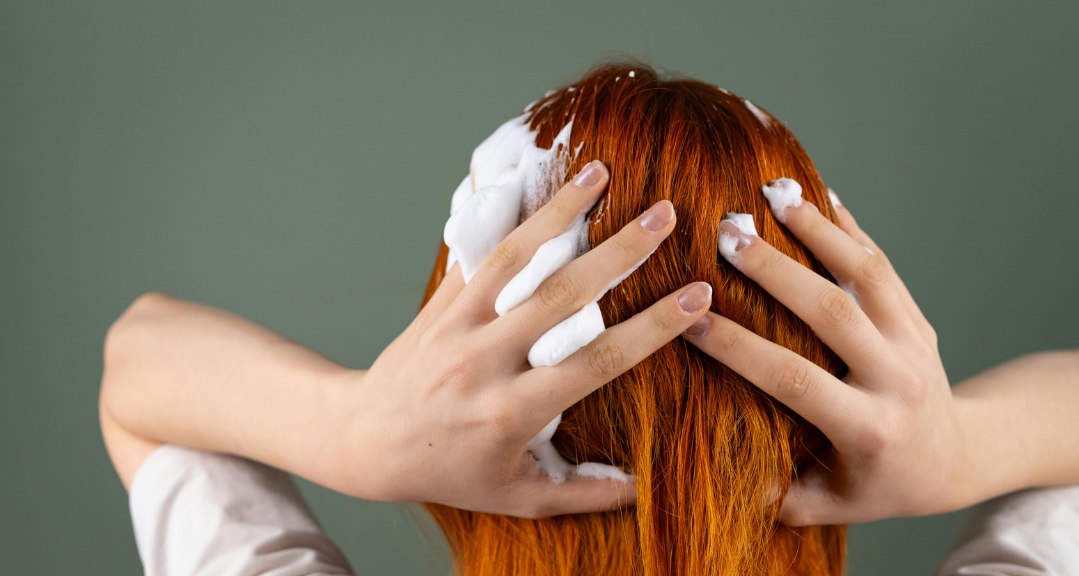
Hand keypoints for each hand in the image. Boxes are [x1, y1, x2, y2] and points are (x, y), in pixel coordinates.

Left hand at [350, 164, 712, 517]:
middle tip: (667, 215)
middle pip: (562, 297)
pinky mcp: (440, 303)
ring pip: (516, 260)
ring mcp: (458, 326)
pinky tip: (541, 183)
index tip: (698, 297)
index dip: (653, 329)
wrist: (365, 441)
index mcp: (512, 411)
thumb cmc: (447, 472)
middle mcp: (485, 362)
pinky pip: (480, 253)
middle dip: (620, 253)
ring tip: (603, 172)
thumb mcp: (515, 496)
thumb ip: (580, 493)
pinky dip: (513, 217)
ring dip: (562, 212)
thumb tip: (641, 490)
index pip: (596, 361)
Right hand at [683, 188, 963, 524]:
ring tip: (771, 192)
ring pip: (866, 273)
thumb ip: (779, 494)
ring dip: (817, 228)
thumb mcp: (832, 505)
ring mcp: (913, 340)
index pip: (794, 379)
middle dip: (775, 269)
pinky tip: (816, 192)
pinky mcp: (916, 315)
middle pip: (832, 312)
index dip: (740, 348)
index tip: (692, 318)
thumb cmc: (882, 483)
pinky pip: (883, 263)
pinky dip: (849, 226)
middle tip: (726, 232)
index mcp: (869, 427)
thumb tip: (712, 465)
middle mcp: (897, 378)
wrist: (959, 457)